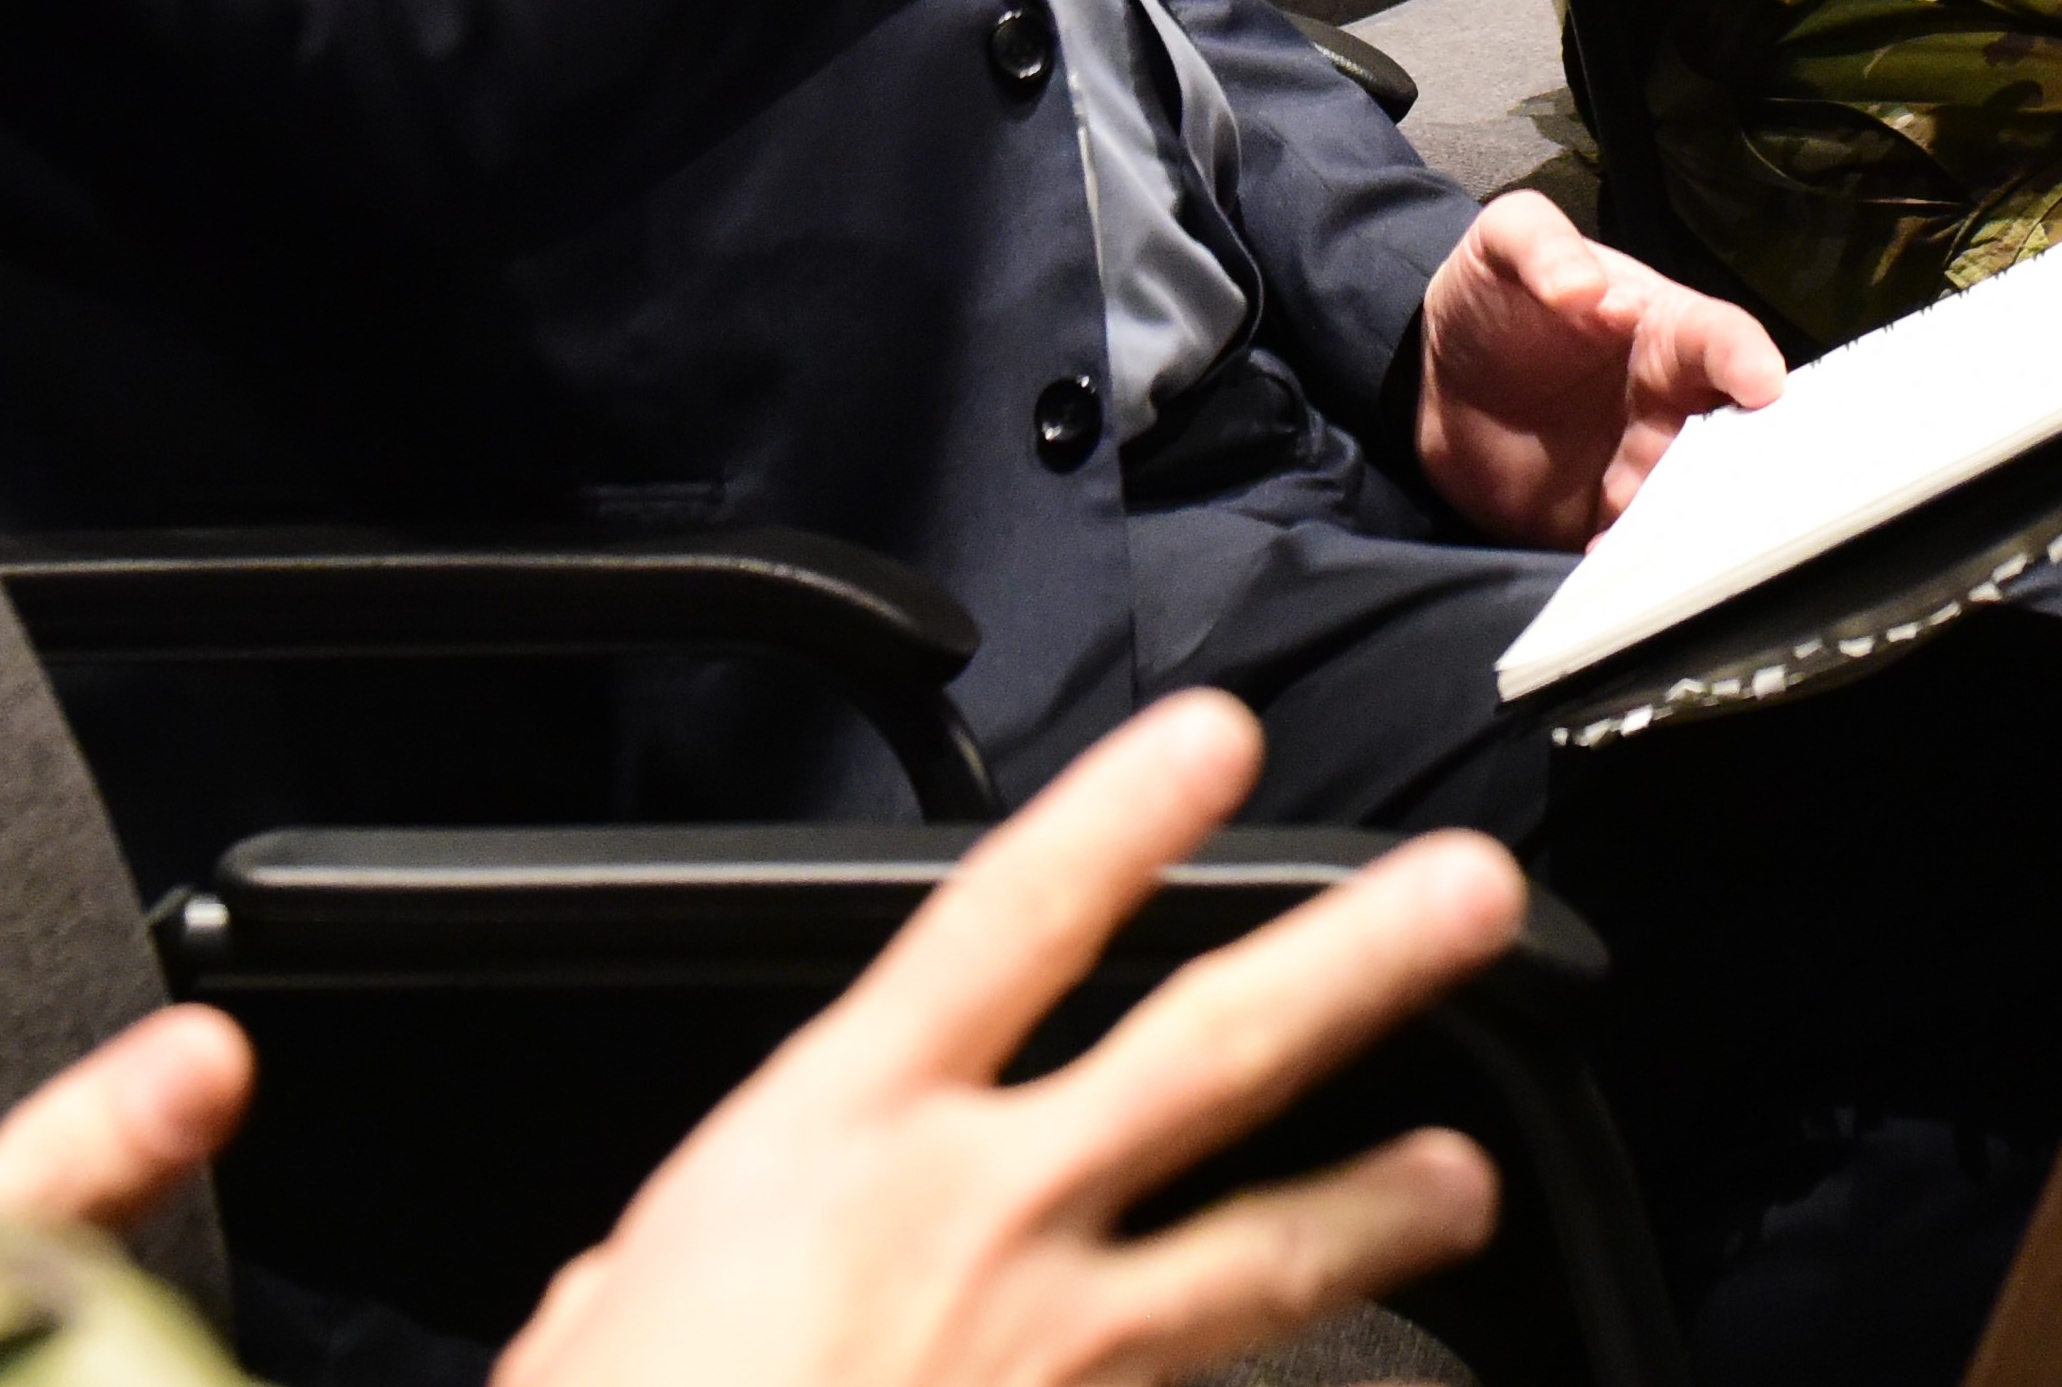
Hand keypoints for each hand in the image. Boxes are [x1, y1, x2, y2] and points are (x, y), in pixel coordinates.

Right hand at [499, 691, 1517, 1386]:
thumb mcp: (594, 1328)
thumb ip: (648, 1279)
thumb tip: (637, 1290)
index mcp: (829, 1139)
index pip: (1003, 925)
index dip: (1116, 817)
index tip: (1214, 739)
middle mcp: (974, 1220)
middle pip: (1203, 1055)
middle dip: (1351, 962)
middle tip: (1465, 894)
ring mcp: (1052, 1353)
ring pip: (1260, 1256)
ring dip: (1376, 1206)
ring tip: (1467, 1178)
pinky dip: (1260, 1383)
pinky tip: (1358, 1380)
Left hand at [1413, 191, 1782, 550]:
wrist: (1441, 377)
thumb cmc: (1496, 296)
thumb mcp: (1505, 242)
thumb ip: (1540, 245)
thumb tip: (1583, 287)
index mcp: (1668, 330)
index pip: (1723, 340)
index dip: (1746, 359)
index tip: (1762, 383)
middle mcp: (1676, 403)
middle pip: (1735, 435)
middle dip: (1747, 459)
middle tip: (1745, 482)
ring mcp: (1647, 464)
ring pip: (1692, 498)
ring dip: (1687, 518)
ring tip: (1664, 529)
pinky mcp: (1607, 516)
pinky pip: (1633, 542)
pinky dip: (1629, 553)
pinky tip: (1604, 553)